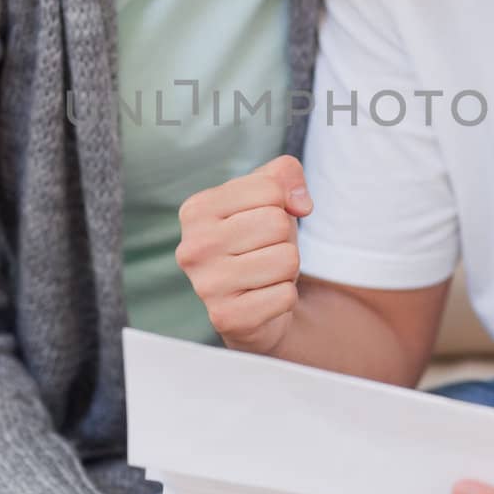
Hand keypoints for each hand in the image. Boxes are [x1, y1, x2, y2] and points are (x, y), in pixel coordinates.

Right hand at [177, 155, 311, 354]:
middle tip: (263, 252)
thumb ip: (285, 175)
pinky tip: (263, 297)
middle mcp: (193, 247)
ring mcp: (206, 285)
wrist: (252, 305)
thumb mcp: (268, 198)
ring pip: (286, 259)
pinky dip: (285, 297)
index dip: (280, 204)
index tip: (262, 220)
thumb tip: (301, 205)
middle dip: (283, 238)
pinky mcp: (227, 318)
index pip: (268, 189)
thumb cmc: (258, 242)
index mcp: (196, 209)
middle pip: (277, 223)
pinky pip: (286, 296)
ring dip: (286, 269)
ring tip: (264, 274)